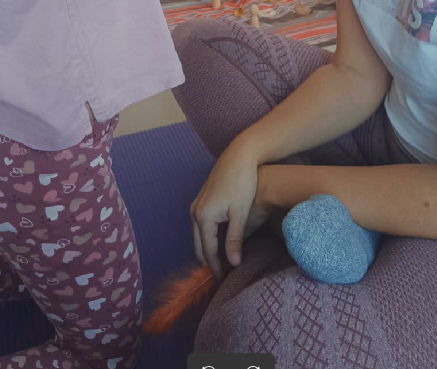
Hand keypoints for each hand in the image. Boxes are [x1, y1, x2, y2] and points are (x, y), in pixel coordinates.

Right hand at [190, 142, 259, 279]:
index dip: (216, 268)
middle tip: (223, 276)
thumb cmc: (242, 183)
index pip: (208, 251)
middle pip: (199, 246)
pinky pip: (201, 226)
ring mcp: (196, 205)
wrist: (240, 156)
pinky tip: (221, 243)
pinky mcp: (202, 200)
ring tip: (224, 262)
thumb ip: (234, 239)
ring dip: (209, 250)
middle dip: (209, 262)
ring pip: (199, 236)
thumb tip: (233, 264)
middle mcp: (195, 212)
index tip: (224, 281)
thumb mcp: (240, 213)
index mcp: (203, 217)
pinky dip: (209, 238)